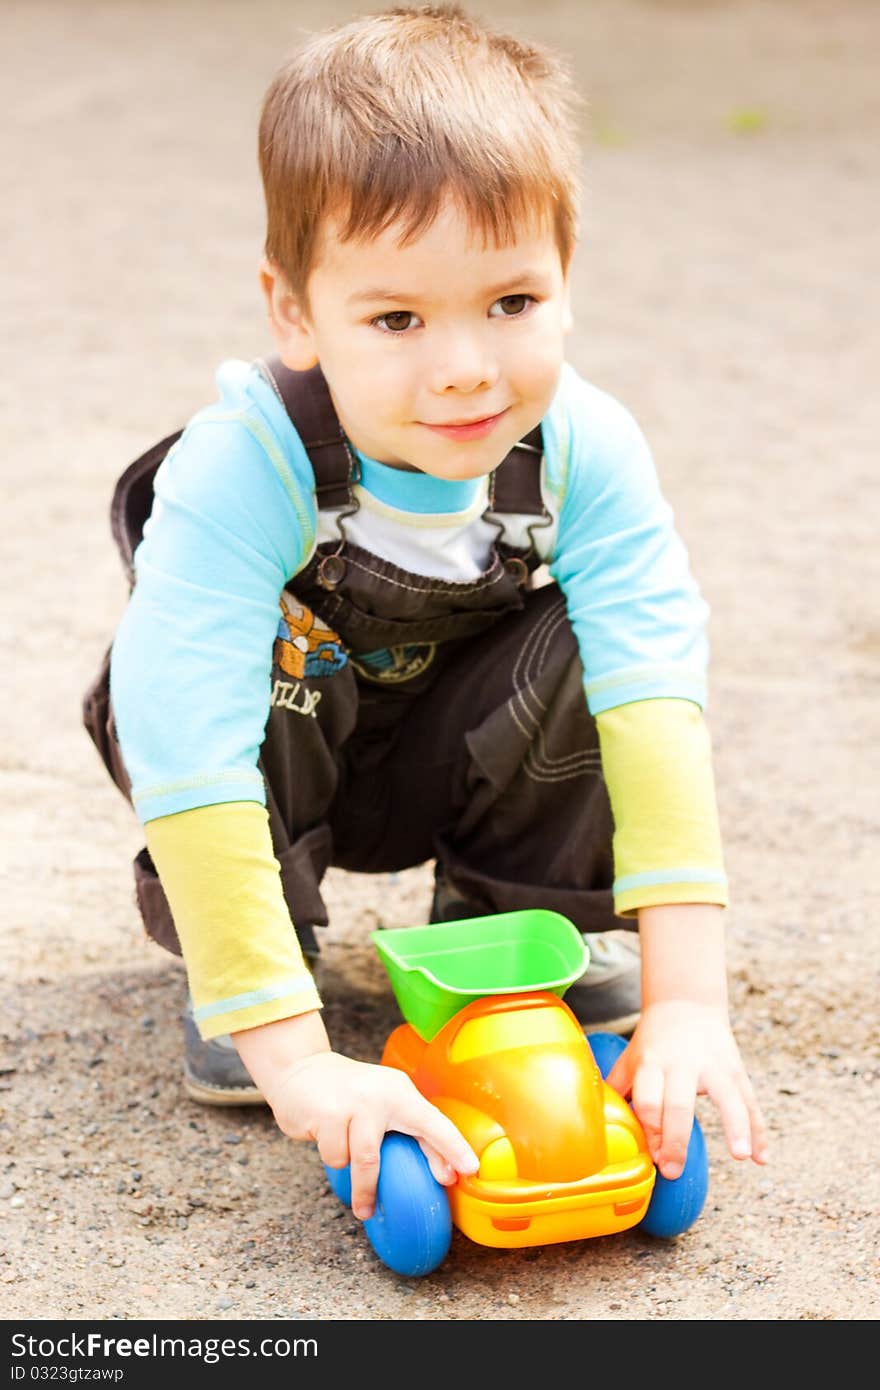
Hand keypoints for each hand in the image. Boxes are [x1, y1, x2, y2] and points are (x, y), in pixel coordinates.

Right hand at [264, 1050, 479, 1219]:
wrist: (301, 1069)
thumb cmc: (350, 1095)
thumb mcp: (383, 1104)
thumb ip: (410, 1131)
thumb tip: (444, 1171)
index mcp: (401, 1092)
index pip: (433, 1121)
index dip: (453, 1146)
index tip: (471, 1169)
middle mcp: (381, 1094)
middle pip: (384, 1153)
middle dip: (375, 1186)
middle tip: (371, 1211)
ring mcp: (353, 1103)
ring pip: (360, 1161)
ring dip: (354, 1177)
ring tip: (347, 1170)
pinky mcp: (327, 1113)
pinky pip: (335, 1157)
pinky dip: (331, 1156)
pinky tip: (325, 1137)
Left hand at [607, 1000, 768, 1179]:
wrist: (686, 1003)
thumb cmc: (653, 1041)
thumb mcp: (631, 1058)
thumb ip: (617, 1089)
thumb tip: (597, 1126)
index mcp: (652, 1062)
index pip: (649, 1099)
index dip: (649, 1130)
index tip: (652, 1158)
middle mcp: (683, 1064)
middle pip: (679, 1104)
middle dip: (675, 1140)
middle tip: (673, 1170)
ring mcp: (713, 1065)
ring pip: (727, 1098)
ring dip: (736, 1128)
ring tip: (740, 1156)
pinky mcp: (735, 1069)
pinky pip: (749, 1102)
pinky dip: (758, 1130)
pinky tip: (761, 1158)